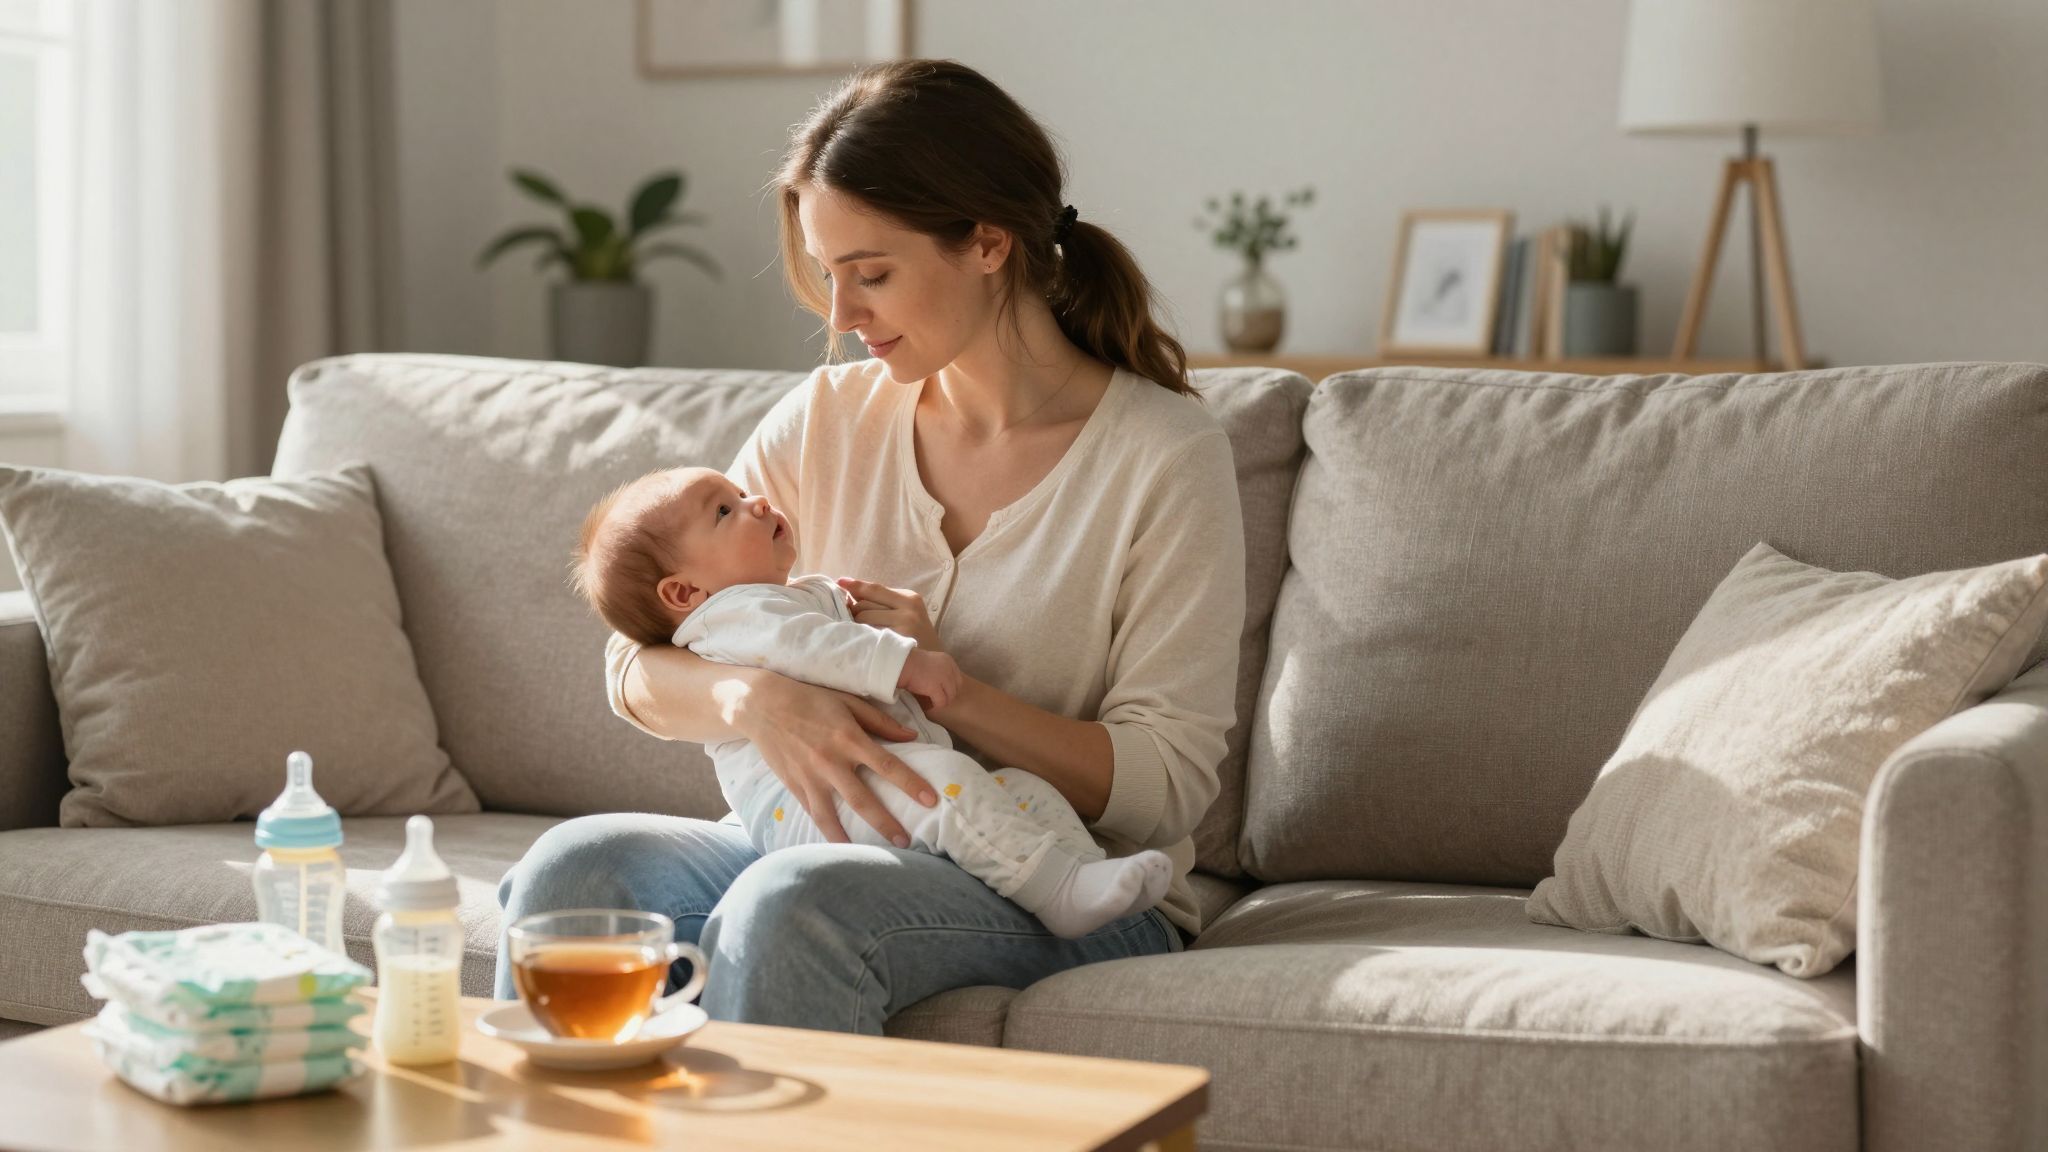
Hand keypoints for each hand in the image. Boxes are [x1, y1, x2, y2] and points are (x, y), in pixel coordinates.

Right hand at [733, 672, 937, 846]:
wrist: (763, 704)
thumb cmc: (811, 698)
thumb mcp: (848, 701)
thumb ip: (880, 721)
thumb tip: (911, 737)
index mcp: (849, 738)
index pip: (887, 766)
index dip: (910, 784)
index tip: (930, 800)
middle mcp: (830, 761)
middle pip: (863, 799)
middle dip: (886, 823)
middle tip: (906, 842)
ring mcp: (810, 777)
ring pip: (834, 815)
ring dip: (853, 837)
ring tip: (872, 855)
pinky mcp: (794, 786)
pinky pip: (813, 814)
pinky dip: (826, 832)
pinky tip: (839, 846)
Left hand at [838, 577, 941, 651]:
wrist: (933, 666)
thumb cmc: (914, 640)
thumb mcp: (906, 615)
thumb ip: (884, 604)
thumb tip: (849, 593)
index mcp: (910, 598)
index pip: (875, 589)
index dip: (855, 585)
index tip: (840, 582)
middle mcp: (908, 608)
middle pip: (864, 603)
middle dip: (854, 611)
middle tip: (855, 623)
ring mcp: (904, 623)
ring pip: (862, 618)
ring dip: (857, 626)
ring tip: (864, 636)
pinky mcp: (898, 639)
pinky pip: (868, 634)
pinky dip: (862, 637)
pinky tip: (865, 643)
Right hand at [898, 649, 960, 711]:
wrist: (900, 663)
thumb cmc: (909, 661)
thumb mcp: (928, 661)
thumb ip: (937, 669)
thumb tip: (939, 683)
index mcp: (948, 660)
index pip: (957, 679)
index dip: (950, 688)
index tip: (941, 692)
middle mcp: (949, 668)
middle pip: (955, 689)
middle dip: (947, 696)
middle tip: (936, 699)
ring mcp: (944, 678)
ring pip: (949, 697)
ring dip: (940, 702)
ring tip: (930, 703)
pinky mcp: (935, 688)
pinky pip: (940, 702)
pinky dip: (934, 706)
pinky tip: (926, 705)